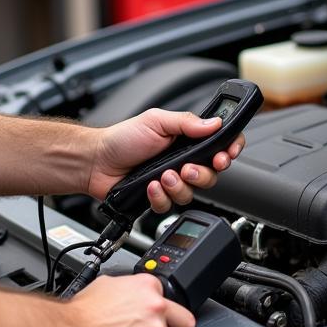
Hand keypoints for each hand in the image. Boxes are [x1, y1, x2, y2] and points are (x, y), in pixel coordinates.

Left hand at [90, 107, 244, 212]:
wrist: (96, 161)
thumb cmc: (122, 138)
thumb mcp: (156, 121)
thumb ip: (187, 122)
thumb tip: (214, 123)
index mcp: (187, 140)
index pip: (220, 144)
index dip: (229, 150)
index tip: (227, 153)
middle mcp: (182, 160)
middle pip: (212, 174)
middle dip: (203, 173)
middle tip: (188, 167)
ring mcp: (171, 180)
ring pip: (193, 193)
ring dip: (179, 186)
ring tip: (163, 175)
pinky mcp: (159, 197)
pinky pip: (170, 205)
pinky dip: (161, 196)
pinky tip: (150, 185)